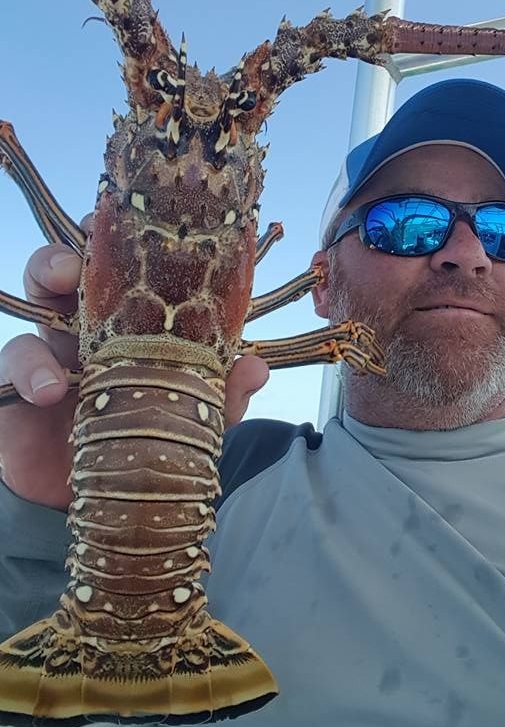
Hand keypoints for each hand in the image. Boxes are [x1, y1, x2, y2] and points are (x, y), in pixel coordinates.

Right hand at [0, 239, 268, 510]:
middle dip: (75, 248)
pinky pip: (14, 358)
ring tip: (63, 284)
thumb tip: (257, 367)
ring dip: (46, 278)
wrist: (106, 503)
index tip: (137, 224)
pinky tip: (52, 390)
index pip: (127, 270)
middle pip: (75, 263)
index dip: (127, 241)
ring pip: (38, 293)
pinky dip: (32, 368)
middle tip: (82, 256)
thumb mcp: (192, 420)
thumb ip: (223, 394)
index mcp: (132, 324)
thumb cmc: (148, 441)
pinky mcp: (18, 383)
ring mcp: (51, 348)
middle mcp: (90, 325)